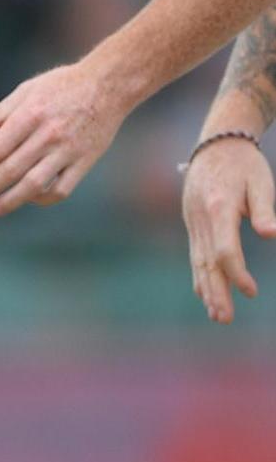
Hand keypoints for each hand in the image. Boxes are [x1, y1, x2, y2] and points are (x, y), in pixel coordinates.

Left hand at [0, 61, 125, 215]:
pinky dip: (44, 199)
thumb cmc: (63, 85)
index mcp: (30, 115)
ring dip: (12, 200)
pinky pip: (62, 188)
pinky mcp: (85, 161)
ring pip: (35, 184)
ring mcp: (68, 151)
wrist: (108, 86)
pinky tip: (30, 199)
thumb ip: (1, 111)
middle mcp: (48, 135)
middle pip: (12, 169)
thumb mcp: (28, 89)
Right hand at [183, 139, 275, 323]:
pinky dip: (199, 275)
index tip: (252, 291)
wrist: (216, 143)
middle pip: (207, 261)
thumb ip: (264, 209)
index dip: (237, 273)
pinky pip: (195, 253)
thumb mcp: (261, 182)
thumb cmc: (244, 164)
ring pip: (198, 260)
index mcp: (218, 208)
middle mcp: (200, 217)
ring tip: (216, 315)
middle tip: (224, 318)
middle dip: (216, 291)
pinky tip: (203, 293)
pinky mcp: (192, 222)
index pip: (225, 249)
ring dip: (207, 289)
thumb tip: (270, 234)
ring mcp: (192, 220)